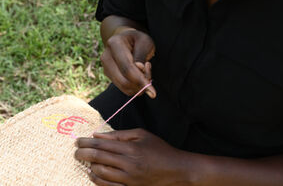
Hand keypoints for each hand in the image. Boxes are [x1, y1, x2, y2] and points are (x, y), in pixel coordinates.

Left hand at [75, 129, 192, 185]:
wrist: (175, 169)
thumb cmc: (159, 149)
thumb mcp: (142, 135)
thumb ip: (120, 134)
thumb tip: (99, 134)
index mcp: (131, 148)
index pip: (102, 144)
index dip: (88, 142)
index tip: (78, 140)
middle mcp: (127, 164)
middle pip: (98, 158)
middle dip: (83, 153)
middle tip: (76, 150)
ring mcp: (128, 179)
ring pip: (100, 173)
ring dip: (89, 166)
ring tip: (84, 160)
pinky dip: (97, 179)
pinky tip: (93, 173)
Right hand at [100, 27, 155, 97]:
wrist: (127, 39)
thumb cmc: (138, 39)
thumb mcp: (145, 42)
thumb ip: (141, 55)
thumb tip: (139, 69)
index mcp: (115, 44)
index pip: (127, 68)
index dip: (140, 80)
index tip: (153, 92)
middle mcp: (106, 56)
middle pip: (124, 80)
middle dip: (141, 84)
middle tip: (150, 76)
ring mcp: (105, 67)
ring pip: (123, 87)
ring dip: (138, 86)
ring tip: (145, 72)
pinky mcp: (108, 75)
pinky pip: (123, 87)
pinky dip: (134, 86)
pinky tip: (139, 75)